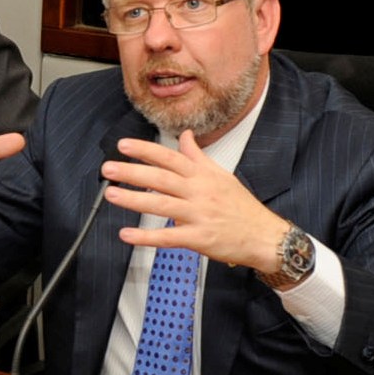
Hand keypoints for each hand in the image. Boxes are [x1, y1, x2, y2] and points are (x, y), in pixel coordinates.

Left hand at [103, 134, 290, 273]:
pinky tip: (127, 235)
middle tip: (108, 168)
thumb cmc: (242, 207)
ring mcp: (199, 215)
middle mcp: (199, 192)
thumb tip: (185, 136)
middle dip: (132, 171)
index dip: (145, 150)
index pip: (170, 157)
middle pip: (161, 178)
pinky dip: (147, 237)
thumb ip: (198, 156)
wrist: (264, 236)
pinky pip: (169, 237)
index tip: (123, 146)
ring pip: (162, 204)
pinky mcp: (200, 238)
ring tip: (112, 194)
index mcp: (203, 175)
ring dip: (134, 200)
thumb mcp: (222, 175)